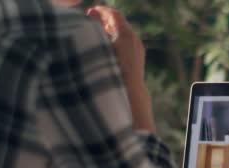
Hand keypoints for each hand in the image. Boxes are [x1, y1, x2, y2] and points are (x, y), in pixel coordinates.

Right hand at [86, 6, 154, 131]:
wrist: (127, 95)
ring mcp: (138, 49)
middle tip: (91, 18)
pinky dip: (116, 39)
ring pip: (124, 33)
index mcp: (125, 34)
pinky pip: (127, 43)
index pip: (113, 15)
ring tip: (96, 31)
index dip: (101, 11)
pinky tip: (106, 44)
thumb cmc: (108, 71)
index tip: (89, 11)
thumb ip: (95, 29)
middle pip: (120, 23)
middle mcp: (134, 39)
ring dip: (110, 30)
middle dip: (105, 20)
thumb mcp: (99, 47)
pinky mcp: (139, 57)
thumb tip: (91, 14)